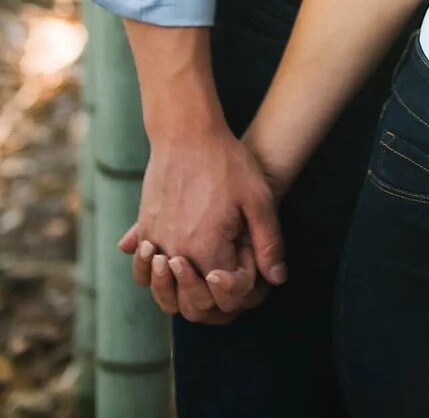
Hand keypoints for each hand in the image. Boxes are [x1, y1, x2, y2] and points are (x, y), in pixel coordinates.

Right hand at [117, 126, 285, 322]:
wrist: (186, 132)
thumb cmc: (226, 162)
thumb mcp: (258, 198)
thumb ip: (268, 242)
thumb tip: (277, 278)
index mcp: (206, 250)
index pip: (222, 297)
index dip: (238, 291)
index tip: (243, 268)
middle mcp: (175, 252)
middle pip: (188, 304)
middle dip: (209, 300)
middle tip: (223, 280)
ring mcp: (155, 241)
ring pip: (160, 290)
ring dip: (177, 292)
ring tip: (195, 275)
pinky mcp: (144, 227)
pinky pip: (142, 266)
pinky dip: (152, 274)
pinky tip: (168, 262)